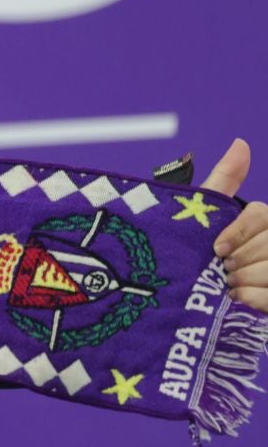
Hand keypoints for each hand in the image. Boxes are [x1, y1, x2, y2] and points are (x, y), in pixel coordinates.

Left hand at [207, 138, 266, 311]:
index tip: (216, 250)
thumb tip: (241, 143)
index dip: (238, 234)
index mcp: (266, 220)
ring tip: (229, 286)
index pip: (262, 216)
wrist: (186, 304)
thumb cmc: (196, 253)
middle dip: (241, 261)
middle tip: (222, 271)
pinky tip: (239, 301)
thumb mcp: (206, 216)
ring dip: (246, 281)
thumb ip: (224, 181)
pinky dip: (256, 300)